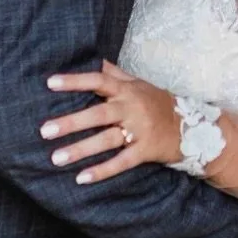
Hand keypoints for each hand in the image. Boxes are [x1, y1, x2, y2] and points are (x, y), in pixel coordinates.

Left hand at [41, 61, 180, 183]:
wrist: (193, 127)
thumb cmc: (159, 103)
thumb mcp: (139, 84)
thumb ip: (116, 74)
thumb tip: (95, 59)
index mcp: (128, 90)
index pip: (99, 81)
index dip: (75, 81)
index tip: (50, 83)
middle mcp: (132, 108)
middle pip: (98, 114)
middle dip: (71, 122)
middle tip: (45, 130)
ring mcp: (140, 131)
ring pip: (106, 140)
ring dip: (81, 150)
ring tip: (56, 158)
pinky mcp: (146, 151)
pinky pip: (121, 162)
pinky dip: (102, 170)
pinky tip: (81, 178)